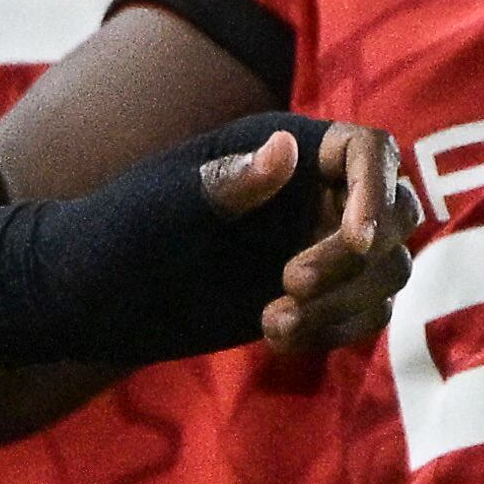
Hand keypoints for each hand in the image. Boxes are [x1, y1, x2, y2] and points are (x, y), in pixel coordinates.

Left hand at [0, 113, 411, 370]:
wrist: (88, 295)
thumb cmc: (117, 231)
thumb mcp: (164, 206)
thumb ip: (226, 183)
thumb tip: (287, 148)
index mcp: (282, 147)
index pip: (369, 149)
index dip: (377, 191)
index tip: (358, 241)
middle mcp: (309, 189)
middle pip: (395, 211)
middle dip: (357, 258)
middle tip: (288, 286)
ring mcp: (313, 242)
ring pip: (386, 269)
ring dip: (345, 302)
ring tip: (271, 323)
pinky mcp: (312, 294)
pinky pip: (363, 311)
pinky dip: (334, 330)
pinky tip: (273, 337)